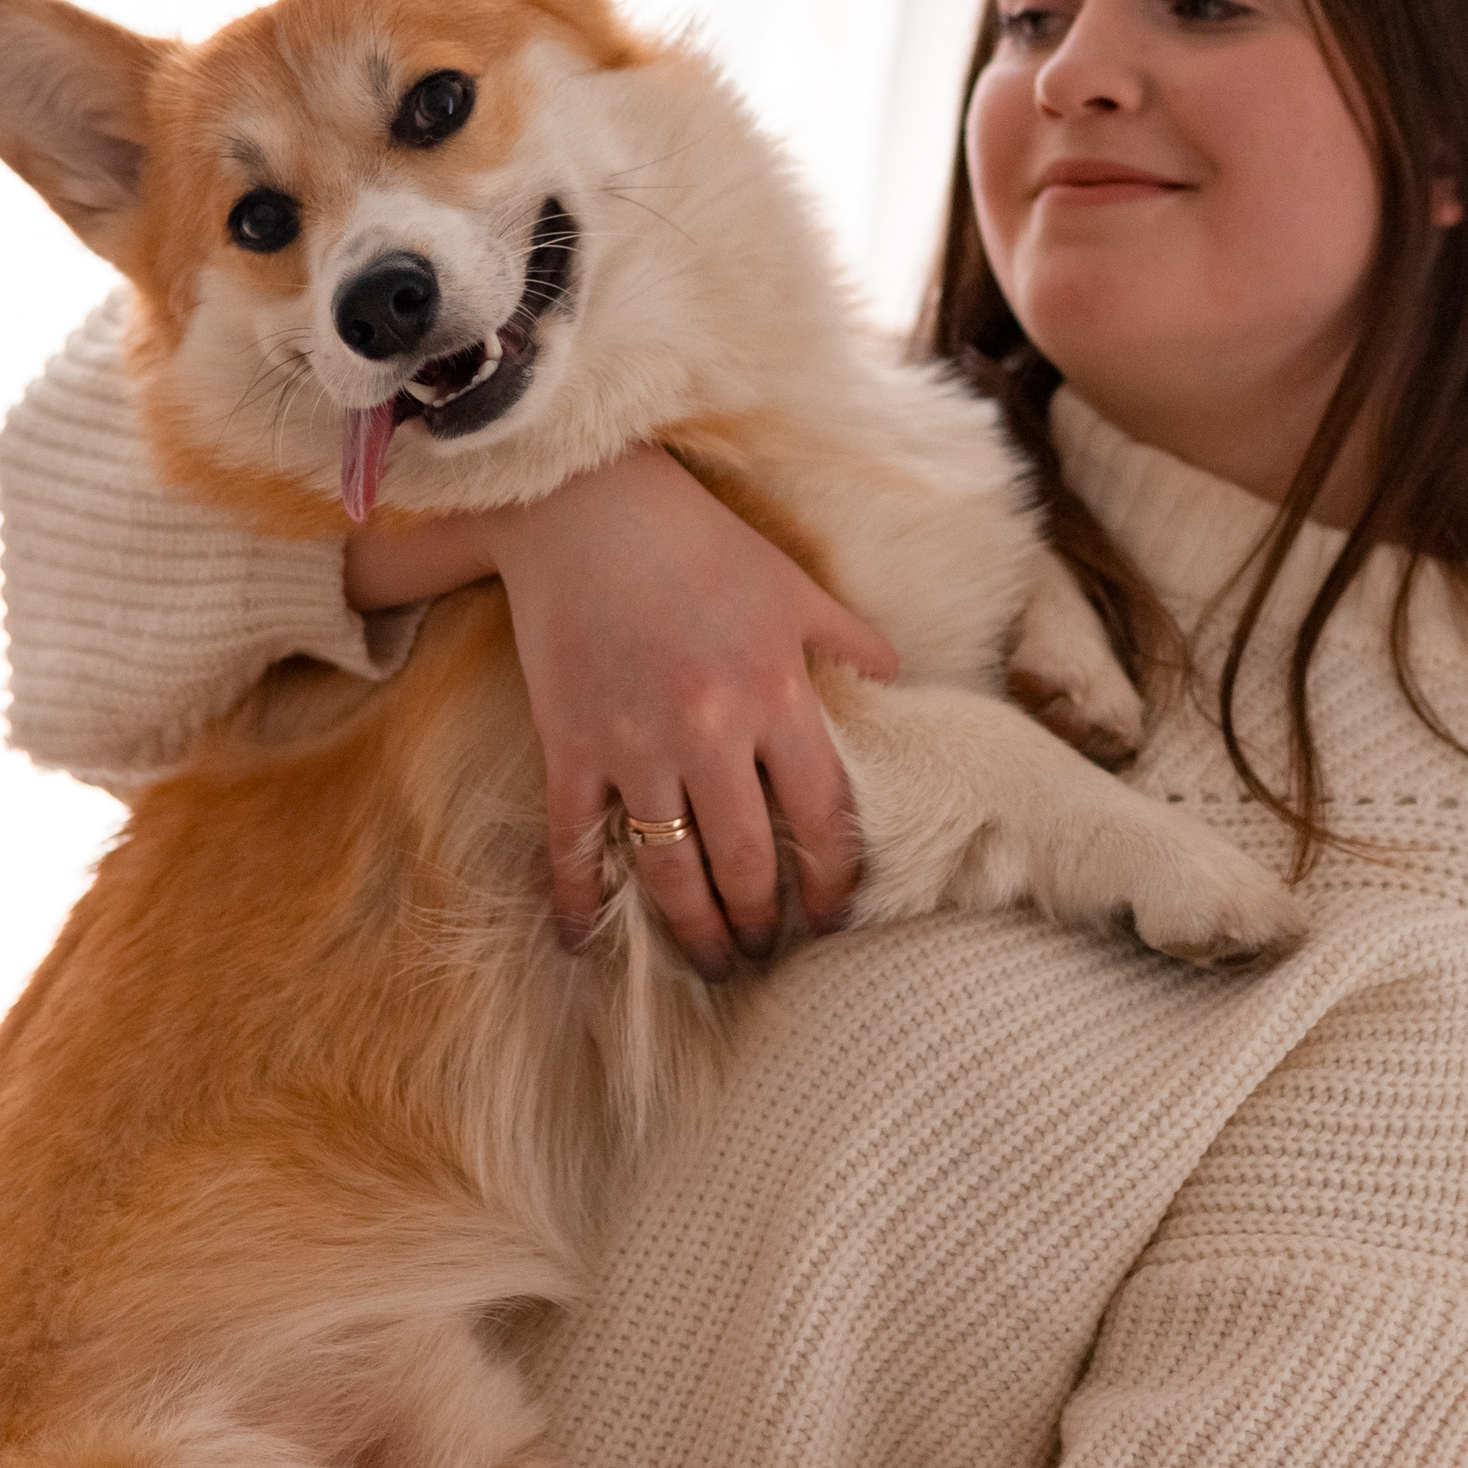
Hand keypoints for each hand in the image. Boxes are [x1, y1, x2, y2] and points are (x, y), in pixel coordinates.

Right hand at [354, 449, 895, 975]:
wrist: (582, 503)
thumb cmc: (696, 540)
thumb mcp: (791, 585)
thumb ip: (847, 641)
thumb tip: (898, 680)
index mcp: (776, 694)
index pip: (824, 817)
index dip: (834, 880)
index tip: (835, 916)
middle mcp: (711, 732)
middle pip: (749, 861)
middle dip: (763, 922)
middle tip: (766, 953)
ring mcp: (635, 745)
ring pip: (670, 870)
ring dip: (694, 930)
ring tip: (709, 963)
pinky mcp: (569, 744)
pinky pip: (574, 840)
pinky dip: (575, 899)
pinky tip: (580, 943)